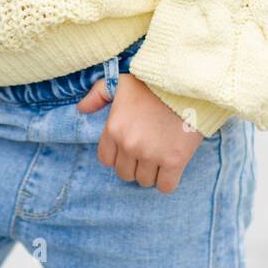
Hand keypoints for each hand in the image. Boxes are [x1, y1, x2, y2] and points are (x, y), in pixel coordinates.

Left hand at [76, 72, 203, 191]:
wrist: (186, 81)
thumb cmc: (151, 81)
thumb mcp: (119, 81)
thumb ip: (98, 94)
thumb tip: (81, 109)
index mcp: (113, 128)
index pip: (106, 160)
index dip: (118, 155)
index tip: (129, 147)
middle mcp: (129, 144)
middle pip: (125, 174)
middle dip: (134, 164)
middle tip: (147, 150)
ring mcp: (151, 154)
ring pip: (144, 180)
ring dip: (151, 172)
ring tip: (160, 155)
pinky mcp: (174, 160)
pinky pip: (165, 186)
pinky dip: (167, 181)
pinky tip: (172, 166)